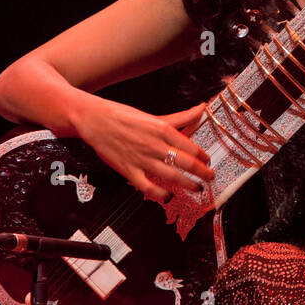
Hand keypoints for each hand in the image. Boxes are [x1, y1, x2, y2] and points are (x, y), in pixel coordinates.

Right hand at [73, 95, 214, 204]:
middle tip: (210, 177)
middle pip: (186, 163)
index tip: (207, 160)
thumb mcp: (154, 116)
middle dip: (202, 172)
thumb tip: (202, 108)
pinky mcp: (128, 171)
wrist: (94, 119)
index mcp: (162, 129)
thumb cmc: (122, 116)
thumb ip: (180, 117)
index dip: (203, 156)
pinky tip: (168, 196)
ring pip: (172, 176)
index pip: (191, 146)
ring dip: (188, 184)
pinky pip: (148, 187)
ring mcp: (142, 159)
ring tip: (197, 188)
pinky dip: (160, 195)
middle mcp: (154, 145)